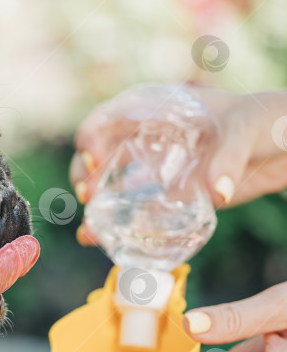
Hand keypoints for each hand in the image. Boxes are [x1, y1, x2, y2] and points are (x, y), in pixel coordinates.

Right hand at [71, 87, 286, 245]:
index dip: (91, 135)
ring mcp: (154, 171)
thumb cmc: (266, 120)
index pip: (107, 117)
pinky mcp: (169, 198)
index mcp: (154, 110)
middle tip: (87, 196)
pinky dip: (114, 227)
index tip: (95, 159)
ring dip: (93, 206)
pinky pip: (134, 213)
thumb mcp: (246, 128)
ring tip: (89, 230)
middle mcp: (146, 140)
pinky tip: (100, 242)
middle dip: (85, 174)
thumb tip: (215, 193)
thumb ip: (229, 156)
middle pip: (98, 154)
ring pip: (109, 186)